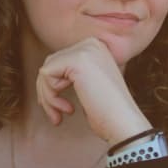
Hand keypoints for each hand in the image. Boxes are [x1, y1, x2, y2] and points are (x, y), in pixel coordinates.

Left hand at [36, 37, 151, 145]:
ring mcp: (86, 49)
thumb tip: (44, 73)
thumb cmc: (107, 114)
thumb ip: (72, 75)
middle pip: (51, 63)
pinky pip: (45, 74)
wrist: (123, 123)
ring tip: (61, 115)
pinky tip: (69, 109)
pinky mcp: (77, 59)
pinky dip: (50, 96)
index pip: (60, 61)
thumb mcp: (89, 87)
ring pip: (46, 70)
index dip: (53, 87)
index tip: (58, 109)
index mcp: (97, 48)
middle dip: (48, 92)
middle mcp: (92, 44)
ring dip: (48, 97)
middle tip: (57, 116)